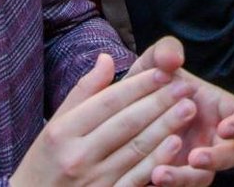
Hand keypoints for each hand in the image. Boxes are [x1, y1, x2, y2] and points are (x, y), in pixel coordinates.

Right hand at [9, 51, 212, 186]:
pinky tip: (175, 144)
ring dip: (165, 127)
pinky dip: (157, 160)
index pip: (107, 102)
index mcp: (63, 132)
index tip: (164, 72)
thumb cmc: (45, 162)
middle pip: (125, 123)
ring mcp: (93, 181)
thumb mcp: (55, 125)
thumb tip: (107, 59)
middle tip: (185, 85)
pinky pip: (136, 178)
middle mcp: (77, 156)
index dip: (138, 86)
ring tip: (188, 108)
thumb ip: (83, 92)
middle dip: (160, 102)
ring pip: (136, 149)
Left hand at [127, 38, 233, 183]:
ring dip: (185, 178)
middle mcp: (213, 138)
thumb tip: (173, 58)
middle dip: (217, 158)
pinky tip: (147, 180)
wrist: (122, 110)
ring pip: (203, 178)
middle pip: (232, 155)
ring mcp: (196, 161)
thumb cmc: (149, 85)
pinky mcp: (177, 177)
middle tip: (195, 157)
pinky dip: (165, 185)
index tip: (226, 127)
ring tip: (159, 174)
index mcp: (219, 109)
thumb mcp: (154, 64)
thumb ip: (165, 51)